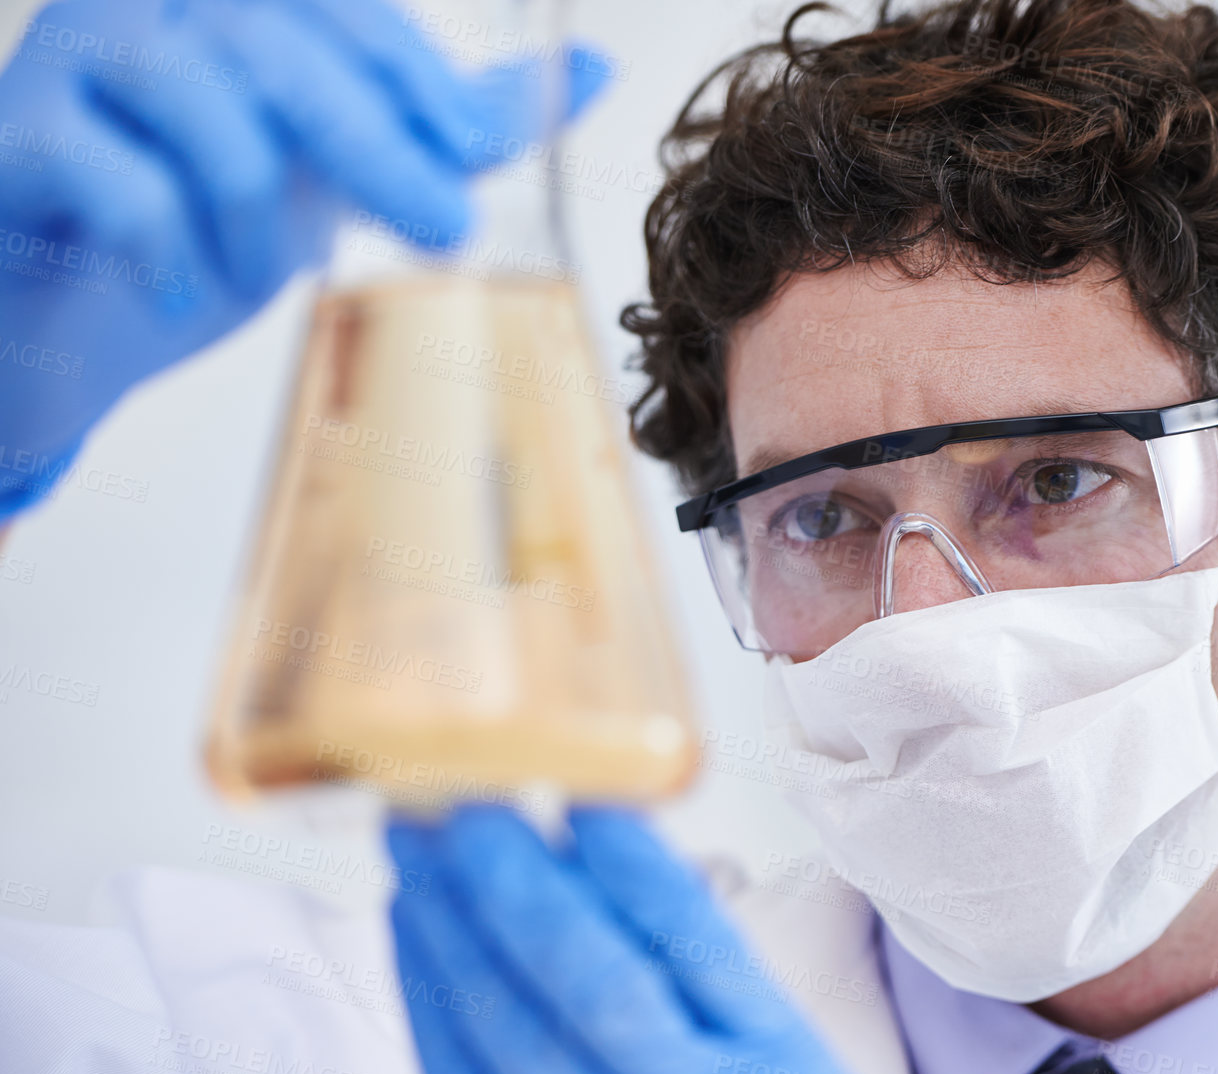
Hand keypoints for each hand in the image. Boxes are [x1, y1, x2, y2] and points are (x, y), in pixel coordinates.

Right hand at [0, 0, 608, 517]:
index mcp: (228, 8)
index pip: (336, 7)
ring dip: (256, 204)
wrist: (68, 327)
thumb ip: (452, 122)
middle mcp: (145, 11)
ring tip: (273, 276)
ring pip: (192, 93)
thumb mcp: (349, 172)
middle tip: (443, 227)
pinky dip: (166, 240)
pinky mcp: (15, 146)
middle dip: (373, 139)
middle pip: (276, 42)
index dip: (409, 73)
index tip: (467, 156)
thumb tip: (589, 70)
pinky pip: (103, 169)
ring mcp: (67, 67)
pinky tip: (188, 294)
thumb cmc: (210, 231)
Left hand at [388, 807, 879, 1073]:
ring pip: (520, 1047)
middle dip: (519, 888)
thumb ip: (694, 936)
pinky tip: (412, 936)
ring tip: (416, 850)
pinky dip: (432, 1008)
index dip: (635, 863)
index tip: (585, 787)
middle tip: (466, 799)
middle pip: (597, 994)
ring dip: (456, 937)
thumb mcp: (773, 1022)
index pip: (697, 942)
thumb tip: (594, 829)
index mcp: (772, 1054)